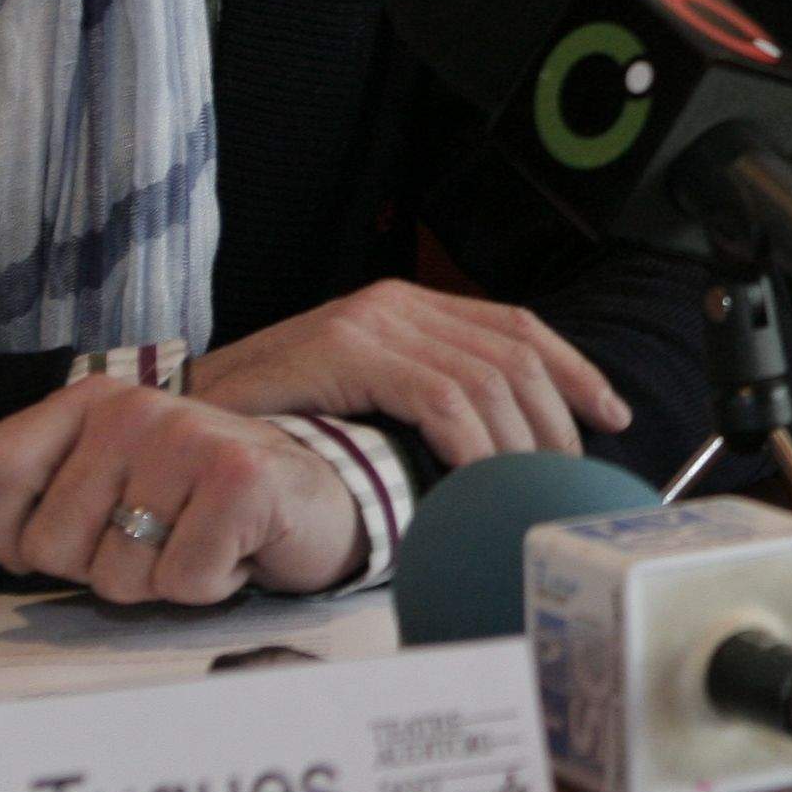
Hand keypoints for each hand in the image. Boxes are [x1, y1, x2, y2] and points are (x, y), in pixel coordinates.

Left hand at [0, 380, 364, 602]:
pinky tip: (237, 548)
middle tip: (158, 538)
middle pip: (48, 545)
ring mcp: (189, 437)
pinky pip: (182, 582)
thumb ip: (48, 498)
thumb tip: (1, 550)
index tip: (60, 546)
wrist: (317, 497)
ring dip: (160, 582)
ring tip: (199, 540)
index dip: (6, 534)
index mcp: (93, 399)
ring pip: (116, 576)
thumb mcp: (113, 485)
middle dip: (100, 569)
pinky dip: (211, 586)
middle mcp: (134, 406)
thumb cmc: (200, 505)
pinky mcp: (241, 478)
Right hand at [188, 278, 632, 464]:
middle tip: (564, 475)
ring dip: (518, 440)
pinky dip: (474, 441)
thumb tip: (502, 443)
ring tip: (527, 488)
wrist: (184, 417)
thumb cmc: (272, 422)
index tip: (608, 415)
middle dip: (555, 419)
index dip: (574, 369)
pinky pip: (441, 396)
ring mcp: (371, 321)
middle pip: (514, 354)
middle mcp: (395, 303)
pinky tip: (483, 478)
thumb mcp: (362, 400)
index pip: (516, 326)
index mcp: (407, 307)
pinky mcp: (345, 349)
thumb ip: (420, 399)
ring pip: (486, 378)